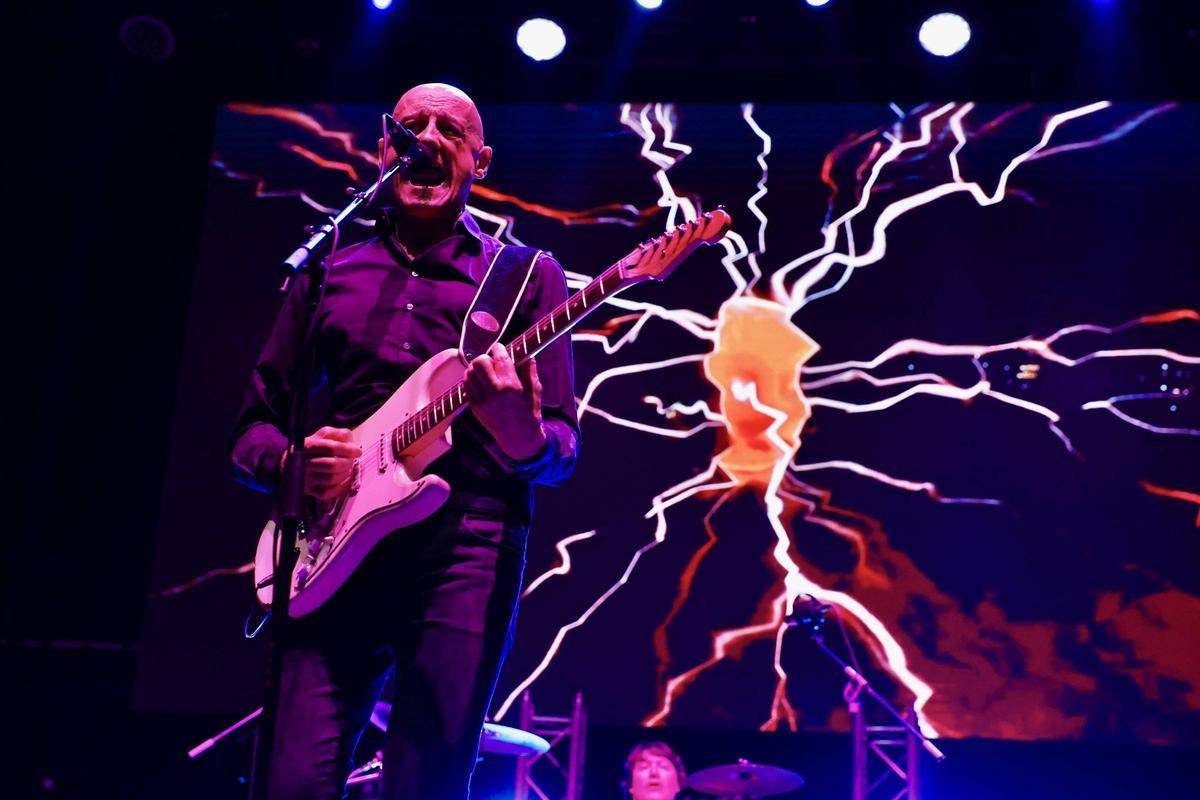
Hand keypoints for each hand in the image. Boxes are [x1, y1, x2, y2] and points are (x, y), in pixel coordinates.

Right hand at [281, 426, 362, 500]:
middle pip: (332, 465)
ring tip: (347, 469)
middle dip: (347, 462)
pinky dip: (339, 487)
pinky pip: (327, 493)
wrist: (291, 465)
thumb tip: (351, 444)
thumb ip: (337, 434)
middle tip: (351, 461)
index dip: (347, 449)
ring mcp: (305, 478)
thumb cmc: (313, 449)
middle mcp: (304, 462)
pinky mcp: (308, 491)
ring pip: (331, 479)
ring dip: (344, 474)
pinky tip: (343, 480)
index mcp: (308, 446)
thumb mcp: (322, 436)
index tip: (358, 451)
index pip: (330, 448)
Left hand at [464, 343, 546, 461]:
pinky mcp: (474, 406)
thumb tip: (527, 354)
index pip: (500, 357)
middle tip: (493, 362)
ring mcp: (481, 400)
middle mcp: (494, 392)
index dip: (499, 349)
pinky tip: (481, 381)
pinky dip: (472, 379)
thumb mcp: (535, 390)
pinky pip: (466, 385)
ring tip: (486, 372)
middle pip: (479, 362)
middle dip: (486, 358)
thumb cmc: (530, 413)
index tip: (500, 348)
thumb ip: (530, 370)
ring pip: (469, 372)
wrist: (519, 438)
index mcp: (511, 386)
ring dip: (477, 368)